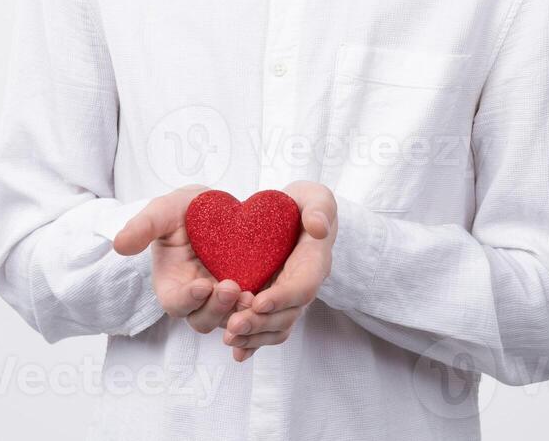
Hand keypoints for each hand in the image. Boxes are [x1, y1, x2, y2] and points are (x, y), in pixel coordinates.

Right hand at [111, 184, 255, 333]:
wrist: (217, 208)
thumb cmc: (184, 211)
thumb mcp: (163, 211)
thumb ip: (143, 226)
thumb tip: (119, 245)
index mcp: (172, 285)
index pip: (176, 304)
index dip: (188, 300)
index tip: (201, 285)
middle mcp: (197, 299)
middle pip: (203, 319)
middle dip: (217, 308)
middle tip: (232, 288)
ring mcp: (222, 300)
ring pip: (229, 321)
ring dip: (240, 313)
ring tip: (253, 295)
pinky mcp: (247, 295)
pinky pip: (252, 314)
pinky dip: (259, 313)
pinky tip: (269, 301)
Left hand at [222, 181, 335, 362]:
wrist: (294, 216)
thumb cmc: (304, 205)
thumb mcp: (314, 196)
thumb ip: (319, 208)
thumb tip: (318, 227)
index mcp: (314, 262)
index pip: (303, 286)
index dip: (282, 297)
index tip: (258, 302)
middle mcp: (302, 285)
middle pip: (287, 314)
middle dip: (261, 323)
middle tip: (234, 325)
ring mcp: (287, 298)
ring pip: (276, 327)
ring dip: (254, 335)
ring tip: (230, 337)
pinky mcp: (272, 303)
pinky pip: (266, 329)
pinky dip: (254, 343)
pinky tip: (238, 353)